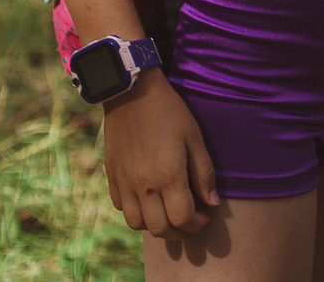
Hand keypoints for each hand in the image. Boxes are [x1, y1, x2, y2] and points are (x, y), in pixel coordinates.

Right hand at [102, 70, 217, 237]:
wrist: (131, 92)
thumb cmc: (170, 111)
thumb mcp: (195, 137)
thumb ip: (204, 173)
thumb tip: (212, 204)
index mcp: (168, 175)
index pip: (183, 218)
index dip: (198, 223)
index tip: (206, 214)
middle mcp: (143, 185)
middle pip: (159, 229)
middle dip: (179, 231)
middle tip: (190, 218)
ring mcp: (124, 182)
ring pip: (137, 224)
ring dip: (155, 225)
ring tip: (168, 210)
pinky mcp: (111, 176)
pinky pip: (121, 208)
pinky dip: (136, 211)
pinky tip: (148, 198)